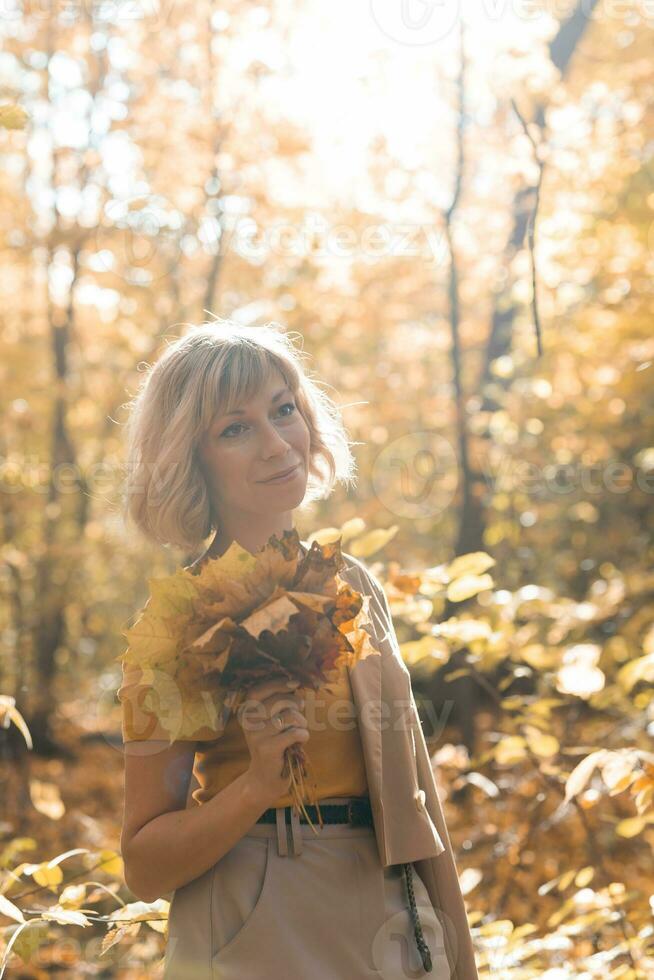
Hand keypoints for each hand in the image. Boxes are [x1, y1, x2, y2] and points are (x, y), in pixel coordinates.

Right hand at [237, 679, 308, 808]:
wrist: (264, 778)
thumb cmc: (273, 745)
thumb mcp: (269, 723)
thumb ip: (277, 705)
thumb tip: (295, 685)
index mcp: (246, 713)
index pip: (258, 691)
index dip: (277, 684)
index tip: (294, 684)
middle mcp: (248, 723)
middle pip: (278, 701)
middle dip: (295, 704)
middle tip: (300, 713)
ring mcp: (256, 736)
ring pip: (290, 716)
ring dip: (301, 723)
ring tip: (298, 731)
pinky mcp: (267, 749)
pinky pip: (294, 733)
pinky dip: (303, 735)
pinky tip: (300, 741)